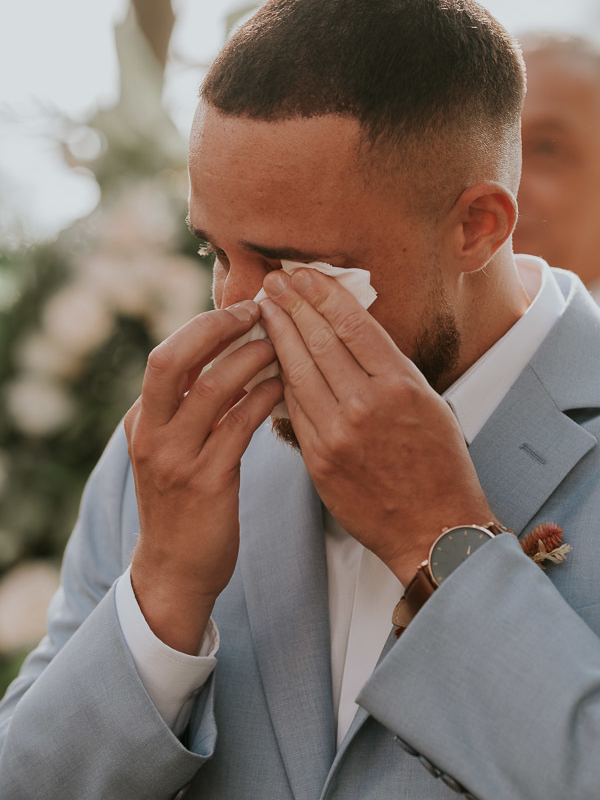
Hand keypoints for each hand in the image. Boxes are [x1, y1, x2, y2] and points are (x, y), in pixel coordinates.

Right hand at [124, 300, 282, 651]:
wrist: (174, 571)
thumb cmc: (184, 504)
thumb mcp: (174, 450)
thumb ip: (193, 407)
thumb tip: (232, 356)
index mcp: (142, 420)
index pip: (167, 356)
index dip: (204, 326)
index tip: (241, 309)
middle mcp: (150, 433)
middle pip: (170, 360)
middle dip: (215, 328)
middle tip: (257, 311)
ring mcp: (174, 458)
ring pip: (210, 389)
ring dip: (250, 359)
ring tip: (281, 343)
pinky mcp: (205, 482)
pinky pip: (237, 425)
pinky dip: (263, 397)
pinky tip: (285, 384)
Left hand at [260, 268, 496, 583]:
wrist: (432, 529)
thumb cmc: (440, 464)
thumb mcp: (430, 403)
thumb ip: (389, 368)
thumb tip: (352, 331)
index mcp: (401, 385)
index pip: (353, 324)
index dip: (323, 294)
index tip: (304, 275)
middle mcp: (367, 404)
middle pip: (319, 341)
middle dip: (292, 305)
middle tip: (273, 281)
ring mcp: (339, 433)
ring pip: (298, 371)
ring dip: (278, 335)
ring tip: (264, 310)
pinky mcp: (319, 459)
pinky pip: (293, 408)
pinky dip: (280, 378)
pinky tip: (270, 356)